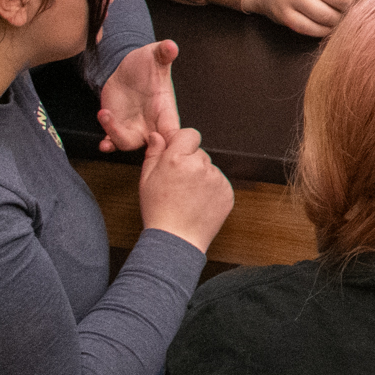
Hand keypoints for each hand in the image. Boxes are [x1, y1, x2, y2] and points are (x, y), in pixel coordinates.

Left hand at [95, 35, 180, 151]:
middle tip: (130, 134)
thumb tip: (170, 46)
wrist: (124, 67)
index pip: (174, 133)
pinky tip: (103, 143)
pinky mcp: (118, 127)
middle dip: (144, 149)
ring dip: (116, 135)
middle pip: (154, 147)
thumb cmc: (146, 63)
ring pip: (129, 144)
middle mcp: (152, 123)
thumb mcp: (154, 55)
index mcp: (166, 111)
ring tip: (105, 114)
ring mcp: (134, 127)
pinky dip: (108, 144)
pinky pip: (113, 142)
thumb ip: (164, 52)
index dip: (171, 143)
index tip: (158, 139)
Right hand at [135, 123, 232, 250]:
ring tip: (188, 196)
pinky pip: (219, 183)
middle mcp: (200, 165)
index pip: (190, 134)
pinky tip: (198, 202)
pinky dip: (212, 189)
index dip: (183, 144)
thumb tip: (157, 135)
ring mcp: (216, 179)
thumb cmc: (159, 212)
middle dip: (190, 162)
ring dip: (202, 176)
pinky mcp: (227, 191)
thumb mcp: (146, 180)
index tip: (178, 154)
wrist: (176, 240)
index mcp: (177, 159)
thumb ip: (154, 153)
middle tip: (179, 183)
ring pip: (210, 168)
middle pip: (199, 152)